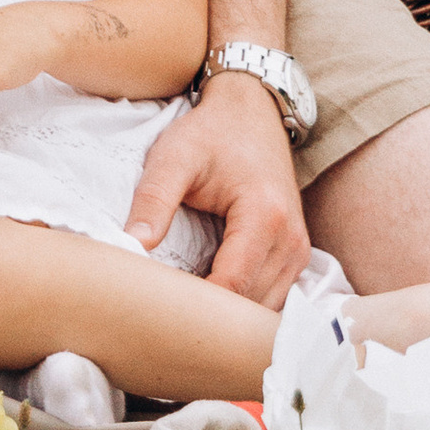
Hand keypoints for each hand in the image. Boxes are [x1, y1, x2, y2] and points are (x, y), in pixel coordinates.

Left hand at [123, 71, 310, 304]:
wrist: (251, 112)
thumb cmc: (210, 134)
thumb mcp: (173, 157)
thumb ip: (153, 200)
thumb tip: (131, 246)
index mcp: (265, 217)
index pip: (232, 286)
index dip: (196, 307)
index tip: (159, 310)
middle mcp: (291, 241)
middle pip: (251, 305)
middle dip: (210, 317)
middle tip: (164, 317)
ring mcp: (299, 251)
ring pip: (264, 309)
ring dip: (227, 316)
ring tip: (184, 312)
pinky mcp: (295, 255)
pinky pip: (272, 297)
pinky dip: (243, 305)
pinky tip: (210, 301)